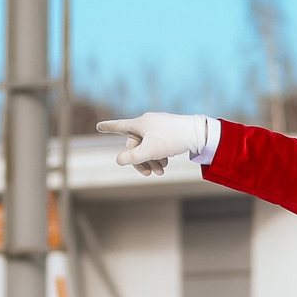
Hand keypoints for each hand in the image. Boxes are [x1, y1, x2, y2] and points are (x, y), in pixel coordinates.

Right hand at [98, 113, 216, 176]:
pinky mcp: (168, 130)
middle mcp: (147, 122)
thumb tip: (119, 161)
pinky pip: (158, 143)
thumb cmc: (172, 140)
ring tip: (162, 171)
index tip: (99, 126)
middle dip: (141, 160)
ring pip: (148, 146)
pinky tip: (167, 163)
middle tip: (149, 174)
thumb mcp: (149, 151)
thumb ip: (132, 158)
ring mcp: (158, 125)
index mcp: (139, 123)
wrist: (198, 133)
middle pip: (135, 144)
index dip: (108, 127)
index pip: (119, 126)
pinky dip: (160, 154)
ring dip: (152, 160)